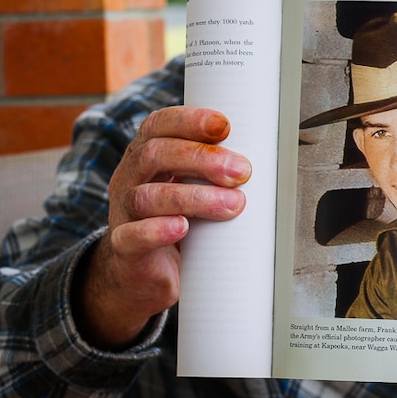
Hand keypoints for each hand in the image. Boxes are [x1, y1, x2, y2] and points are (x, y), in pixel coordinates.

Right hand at [73, 107, 250, 348]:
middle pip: (155, 154)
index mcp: (148, 156)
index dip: (189, 120)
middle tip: (242, 171)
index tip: (225, 126)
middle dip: (202, 158)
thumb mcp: (196, 189)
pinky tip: (182, 227)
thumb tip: (272, 157)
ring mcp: (123, 213)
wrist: (144, 277)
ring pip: (148, 196)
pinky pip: (131, 236)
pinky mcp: (124, 249)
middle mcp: (131, 179)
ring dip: (195, 197)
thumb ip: (219, 172)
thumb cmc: (180, 224)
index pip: (159, 125)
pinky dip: (157, 230)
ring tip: (233, 204)